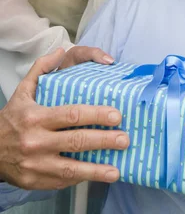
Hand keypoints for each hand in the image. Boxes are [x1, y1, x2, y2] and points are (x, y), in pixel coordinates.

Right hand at [0, 48, 129, 189]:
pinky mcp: (35, 182)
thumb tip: (61, 51)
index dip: (96, 115)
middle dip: (103, 141)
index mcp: (37, 117)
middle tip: (124, 139)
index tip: (116, 115)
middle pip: (76, 141)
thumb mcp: (23, 91)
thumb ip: (41, 69)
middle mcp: (36, 141)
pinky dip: (80, 178)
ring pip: (71, 168)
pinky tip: (96, 175)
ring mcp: (36, 164)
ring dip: (96, 170)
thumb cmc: (12, 119)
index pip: (71, 115)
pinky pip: (62, 180)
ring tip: (116, 170)